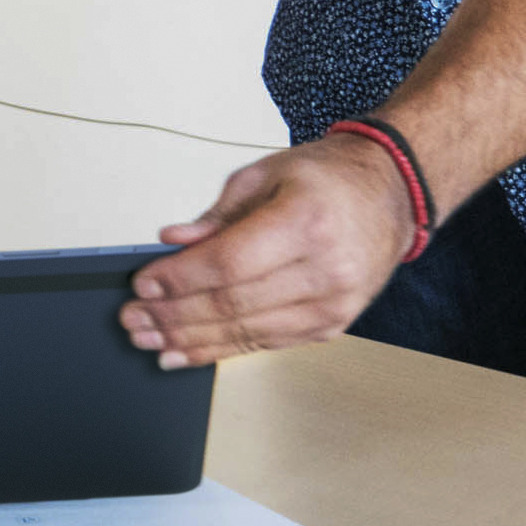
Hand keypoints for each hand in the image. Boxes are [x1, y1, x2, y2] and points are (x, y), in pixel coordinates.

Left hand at [123, 136, 415, 366]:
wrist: (391, 194)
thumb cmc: (329, 179)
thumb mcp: (266, 173)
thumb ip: (218, 213)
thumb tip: (174, 241)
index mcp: (305, 221)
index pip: (229, 262)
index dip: (180, 279)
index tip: (142, 285)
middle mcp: (325, 268)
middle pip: (234, 303)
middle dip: (174, 316)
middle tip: (133, 320)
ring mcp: (333, 303)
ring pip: (248, 331)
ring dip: (191, 341)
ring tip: (149, 341)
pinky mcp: (332, 324)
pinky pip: (268, 343)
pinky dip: (223, 350)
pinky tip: (188, 352)